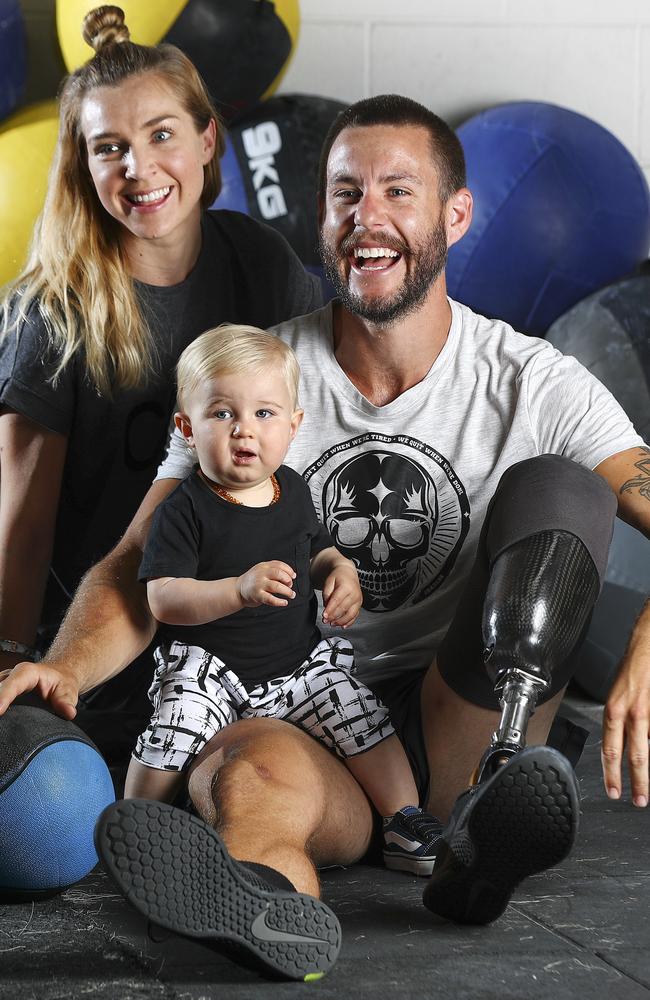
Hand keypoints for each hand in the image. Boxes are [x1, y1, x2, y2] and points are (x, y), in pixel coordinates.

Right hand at [0, 660, 78, 719]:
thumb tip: (69, 712)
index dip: (3, 696)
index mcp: (26, 673)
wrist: (57, 676)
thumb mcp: (68, 690)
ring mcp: (1, 685)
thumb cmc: (61, 683)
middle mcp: (9, 676)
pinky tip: (0, 731)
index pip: (12, 684)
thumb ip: (66, 700)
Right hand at [237, 561, 295, 607]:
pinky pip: (270, 599)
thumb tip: (291, 576)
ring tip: (291, 594)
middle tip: (290, 585)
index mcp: (263, 566)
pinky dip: (279, 601)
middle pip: (278, 574)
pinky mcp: (257, 595)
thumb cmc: (253, 580)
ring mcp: (259, 584)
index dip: (289, 570)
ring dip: (287, 591)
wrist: (238, 589)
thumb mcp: (262, 570)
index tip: (293, 576)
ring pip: (276, 586)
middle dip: (288, 580)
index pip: (279, 565)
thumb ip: (274, 570)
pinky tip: (284, 602)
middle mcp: (261, 574)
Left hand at [322, 562, 361, 626]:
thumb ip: (327, 593)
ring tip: (332, 624)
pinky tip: (342, 626)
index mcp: (346, 586)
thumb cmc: (338, 577)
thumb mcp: (329, 581)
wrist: (348, 573)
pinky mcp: (359, 605)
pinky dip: (349, 622)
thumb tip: (327, 605)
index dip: (330, 609)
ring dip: (341, 621)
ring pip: (351, 614)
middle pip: (344, 608)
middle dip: (334, 616)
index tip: (324, 615)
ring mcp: (358, 600)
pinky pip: (355, 616)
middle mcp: (355, 594)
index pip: (337, 600)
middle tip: (325, 620)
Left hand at [601, 611, 649, 805]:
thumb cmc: (635, 670)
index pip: (610, 748)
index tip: (614, 790)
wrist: (647, 644)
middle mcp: (627, 710)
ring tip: (646, 790)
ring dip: (646, 770)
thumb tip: (628, 746)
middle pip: (632, 754)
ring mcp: (645, 709)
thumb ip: (624, 724)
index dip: (611, 772)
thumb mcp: (622, 698)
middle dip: (635, 781)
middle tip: (637, 800)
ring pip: (644, 747)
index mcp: (614, 710)